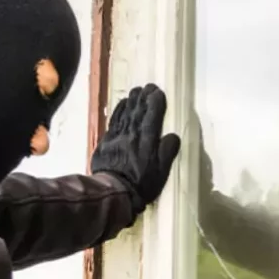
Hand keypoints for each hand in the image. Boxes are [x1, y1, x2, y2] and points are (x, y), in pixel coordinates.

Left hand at [91, 84, 180, 215]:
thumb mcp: (162, 171)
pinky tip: (122, 105)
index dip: (156, 102)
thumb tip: (172, 135)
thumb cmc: (142, 184)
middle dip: (143, 97)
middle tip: (147, 86)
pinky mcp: (106, 142)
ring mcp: (117, 136)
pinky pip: (114, 121)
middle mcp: (132, 133)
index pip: (153, 115)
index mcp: (148, 139)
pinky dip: (119, 111)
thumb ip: (168, 151)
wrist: (113, 192)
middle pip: (138, 111)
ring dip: (132, 101)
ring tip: (135, 91)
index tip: (158, 91)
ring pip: (126, 113)